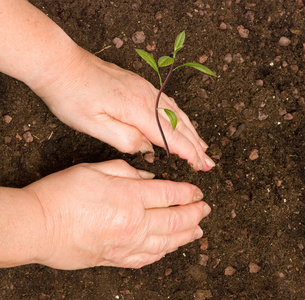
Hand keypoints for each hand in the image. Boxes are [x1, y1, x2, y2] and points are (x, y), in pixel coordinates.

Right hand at [24, 160, 209, 269]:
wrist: (37, 225)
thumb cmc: (62, 194)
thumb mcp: (96, 169)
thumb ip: (127, 172)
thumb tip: (149, 179)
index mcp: (129, 197)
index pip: (170, 194)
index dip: (188, 193)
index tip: (198, 192)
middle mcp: (134, 223)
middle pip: (175, 219)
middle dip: (195, 214)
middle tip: (205, 209)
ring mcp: (126, 245)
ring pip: (167, 242)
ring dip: (186, 235)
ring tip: (198, 230)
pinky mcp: (116, 259)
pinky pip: (148, 258)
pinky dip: (164, 252)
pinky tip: (171, 247)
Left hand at [32, 48, 214, 170]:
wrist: (62, 65)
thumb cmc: (73, 96)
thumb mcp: (94, 126)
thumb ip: (125, 139)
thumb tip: (146, 148)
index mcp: (138, 109)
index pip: (171, 136)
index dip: (188, 153)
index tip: (200, 166)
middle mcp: (148, 97)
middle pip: (180, 125)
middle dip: (196, 145)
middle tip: (209, 162)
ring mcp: (145, 89)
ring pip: (177, 113)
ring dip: (192, 131)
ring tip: (203, 145)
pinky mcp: (140, 85)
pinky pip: (168, 104)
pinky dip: (180, 117)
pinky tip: (183, 123)